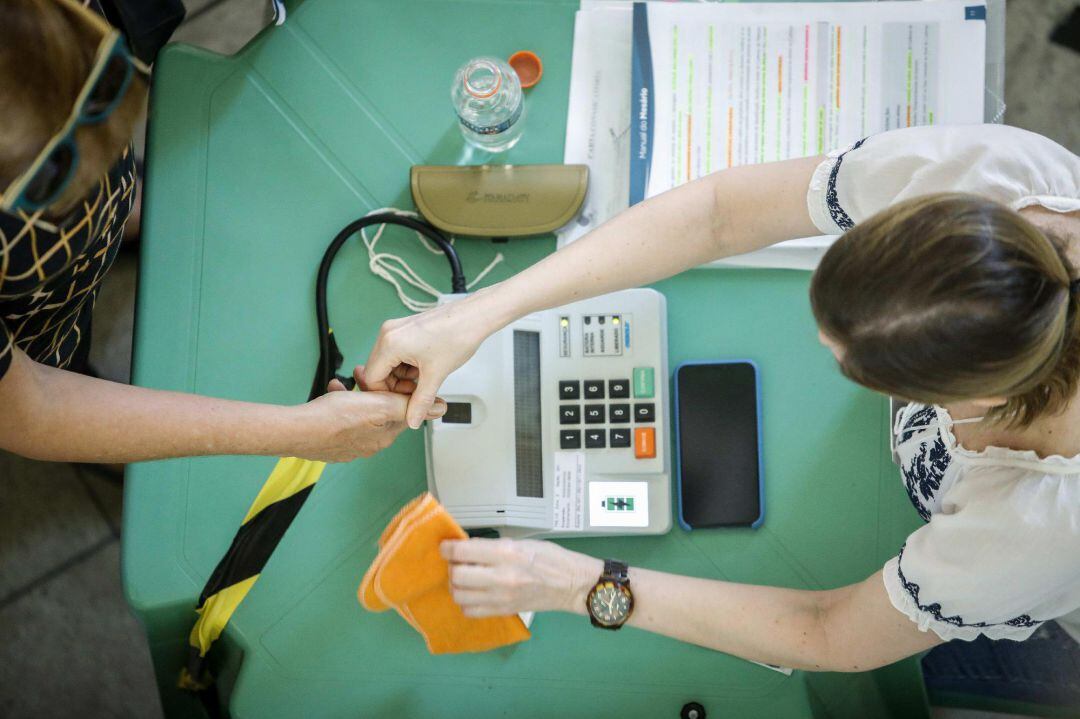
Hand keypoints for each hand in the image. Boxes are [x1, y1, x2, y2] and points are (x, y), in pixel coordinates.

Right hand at [293, 367, 445, 461]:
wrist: (296, 430)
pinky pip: (343, 417)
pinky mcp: (332, 440)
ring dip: (358, 393)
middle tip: (368, 375)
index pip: (403, 410)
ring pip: (361, 412)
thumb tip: (440, 408)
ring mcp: (349, 443)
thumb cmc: (333, 419)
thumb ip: (409, 405)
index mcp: (384, 435)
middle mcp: (369, 443)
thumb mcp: (379, 406)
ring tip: (351, 380)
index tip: (394, 376)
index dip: (399, 390)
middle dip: (377, 390)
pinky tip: (335, 390)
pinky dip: (341, 401)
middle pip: (381, 410)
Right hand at [365, 292, 502, 429]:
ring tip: (423, 380)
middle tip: (415, 393)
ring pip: (388, 363)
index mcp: (390, 343)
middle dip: (395, 386)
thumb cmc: (458, 335)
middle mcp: (388, 333)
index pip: (372, 378)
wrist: (475, 316)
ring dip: (402, 376)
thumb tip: (412, 419)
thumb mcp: (436, 375)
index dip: (386, 395)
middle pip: (378, 370)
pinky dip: (407, 365)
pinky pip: (397, 353)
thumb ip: (421, 401)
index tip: (402, 402)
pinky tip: (424, 369)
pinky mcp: (405, 329)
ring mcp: (396, 329)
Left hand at [441, 538, 603, 617]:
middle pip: (457, 575)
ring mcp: (502, 597)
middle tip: (458, 562)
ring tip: (465, 579)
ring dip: (457, 586)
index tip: (445, 547)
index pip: (462, 551)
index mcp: (506, 553)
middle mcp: (501, 576)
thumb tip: (467, 547)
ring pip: (460, 595)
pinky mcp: (503, 611)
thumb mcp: (521, 542)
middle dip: (452, 567)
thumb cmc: (550, 557)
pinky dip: (466, 602)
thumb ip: (492, 546)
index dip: (447, 548)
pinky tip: (474, 594)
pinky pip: (471, 611)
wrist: (571, 584)